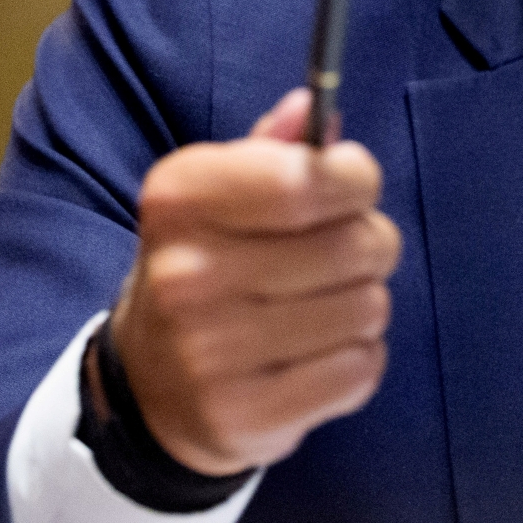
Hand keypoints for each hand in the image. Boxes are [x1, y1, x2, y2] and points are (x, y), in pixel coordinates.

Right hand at [109, 89, 401, 475]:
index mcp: (179, 200)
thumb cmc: (207, 266)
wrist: (151, 385)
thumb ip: (275, 150)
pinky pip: (359, 370)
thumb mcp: (221, 195)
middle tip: (345, 255)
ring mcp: (209, 353)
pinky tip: (319, 354)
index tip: (354, 185)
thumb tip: (316, 106)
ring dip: (365, 303)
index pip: (306, 179)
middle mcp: (185, 275)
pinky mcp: (242, 416)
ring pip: (367, 308)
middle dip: (371, 243)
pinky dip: (358, 359)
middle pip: (354, 245)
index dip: (355, 179)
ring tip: (325, 306)